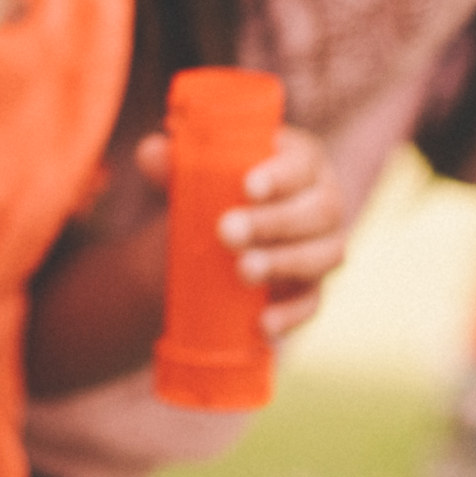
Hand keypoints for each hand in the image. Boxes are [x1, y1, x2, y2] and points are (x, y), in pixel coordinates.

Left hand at [129, 122, 350, 343]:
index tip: (247, 186)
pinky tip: (264, 323)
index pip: (302, 162)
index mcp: (300, 161)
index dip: (280, 174)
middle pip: (319, 210)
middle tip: (226, 231)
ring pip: (324, 255)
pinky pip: (312, 302)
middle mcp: (322, 200)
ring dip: (284, 263)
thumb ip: (172, 163)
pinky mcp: (312, 286)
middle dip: (273, 222)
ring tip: (242, 271)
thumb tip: (151, 153)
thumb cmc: (211, 192)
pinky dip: (292, 314)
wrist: (212, 241)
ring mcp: (323, 245)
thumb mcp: (191, 175)